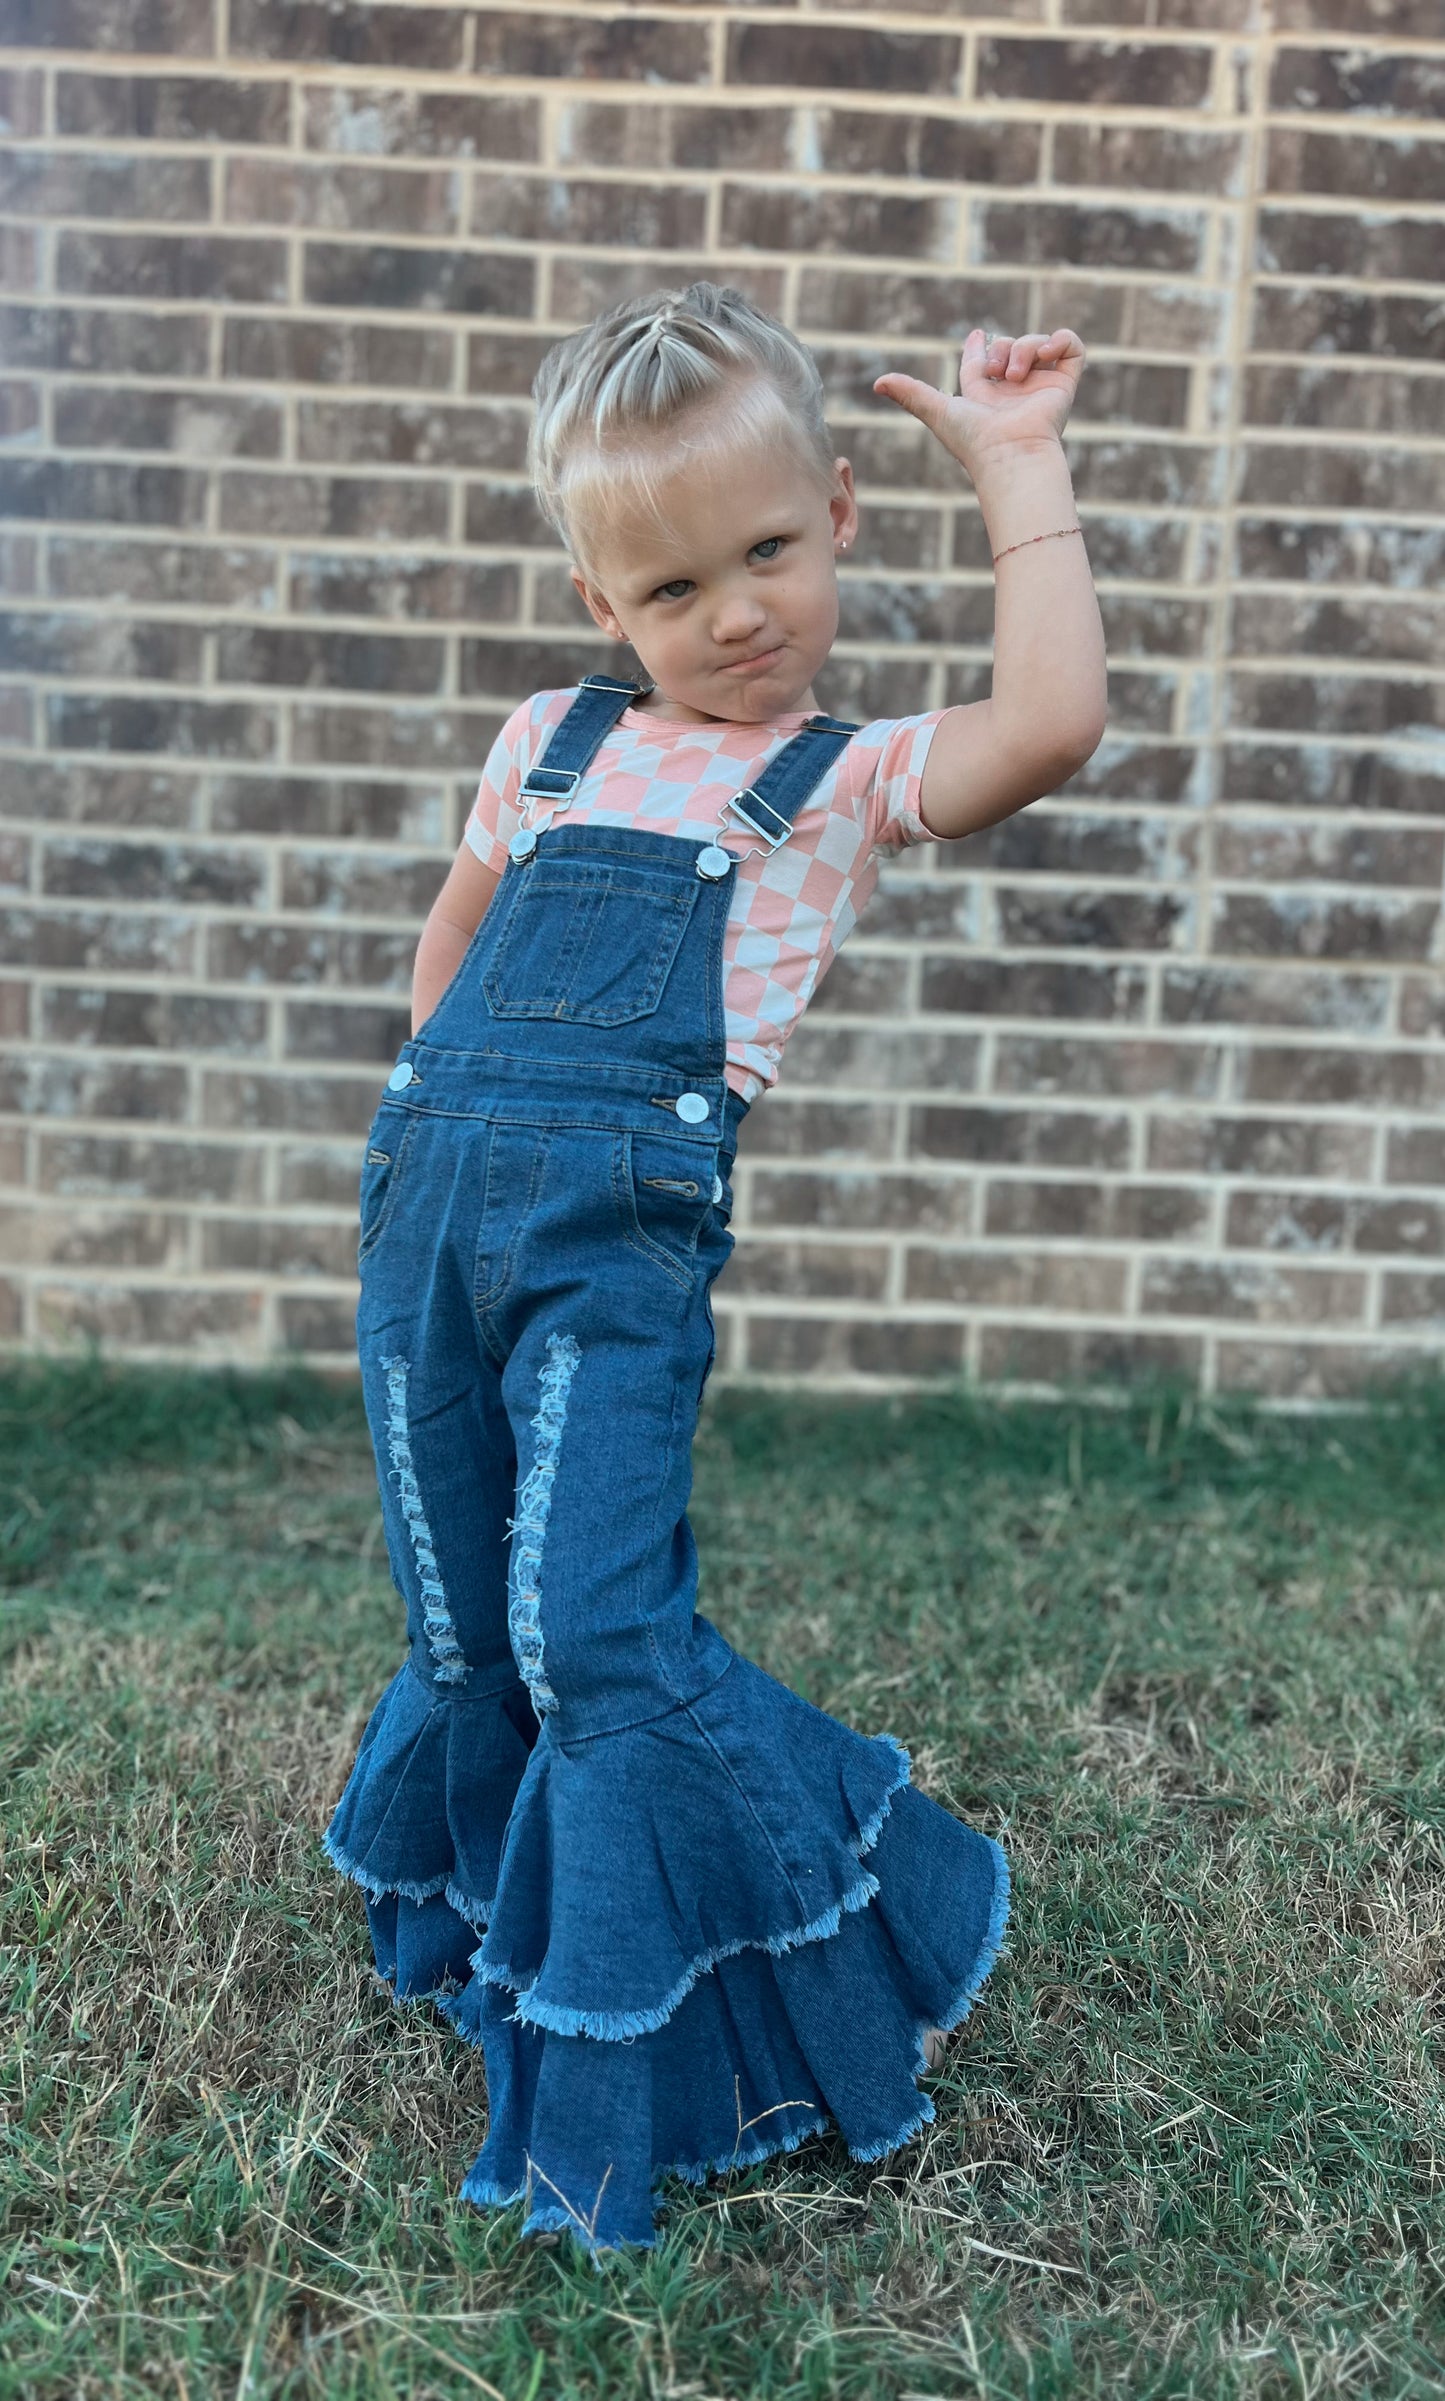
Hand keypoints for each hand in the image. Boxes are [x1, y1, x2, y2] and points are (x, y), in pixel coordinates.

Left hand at [873, 327, 1085, 476]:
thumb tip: (876, 382)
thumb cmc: (974, 440)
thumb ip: (910, 394)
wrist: (1011, 453)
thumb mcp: (937, 410)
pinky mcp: (1064, 385)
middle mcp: (1014, 392)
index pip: (983, 365)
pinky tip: (1044, 353)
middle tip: (996, 368)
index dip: (978, 348)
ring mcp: (1041, 387)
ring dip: (1024, 347)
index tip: (975, 336)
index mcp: (986, 397)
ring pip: (1038, 343)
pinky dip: (1059, 340)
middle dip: (1001, 347)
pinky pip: (1071, 347)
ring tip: (1015, 373)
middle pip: (1009, 347)